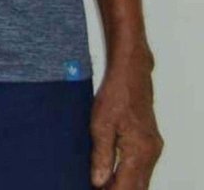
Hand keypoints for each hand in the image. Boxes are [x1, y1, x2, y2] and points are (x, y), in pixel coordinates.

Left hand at [91, 55, 162, 187]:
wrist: (131, 75)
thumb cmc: (116, 94)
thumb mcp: (100, 125)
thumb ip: (101, 156)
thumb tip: (99, 181)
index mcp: (139, 151)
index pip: (126, 185)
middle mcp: (151, 152)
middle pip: (138, 186)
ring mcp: (153, 148)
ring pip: (141, 179)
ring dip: (123, 184)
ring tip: (101, 186)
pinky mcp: (150, 143)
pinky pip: (142, 168)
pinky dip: (129, 175)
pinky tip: (113, 175)